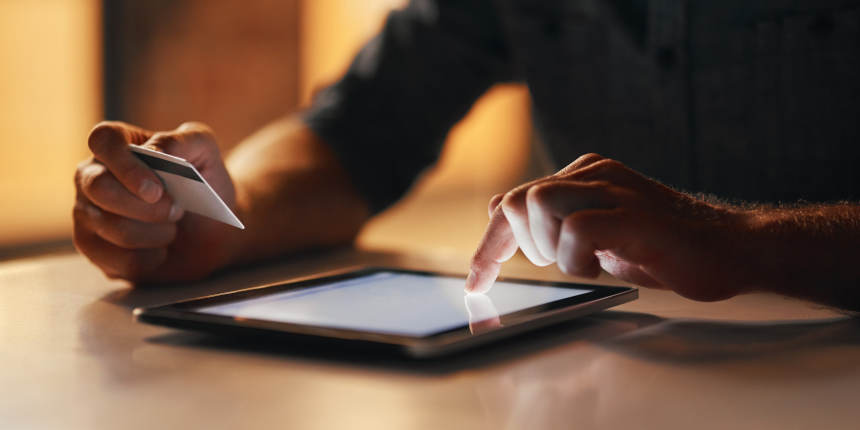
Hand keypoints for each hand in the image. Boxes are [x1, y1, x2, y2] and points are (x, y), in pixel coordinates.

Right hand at [73, 121, 240, 281]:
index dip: (127, 165)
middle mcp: (92, 175)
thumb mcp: (207, 152)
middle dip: (145, 206)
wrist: (212, 228)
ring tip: (172, 228)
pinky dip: (149, 258)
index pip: (103, 140)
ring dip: (155, 233)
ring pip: (111, 227)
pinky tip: (161, 251)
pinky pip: (115, 259)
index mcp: (117, 144)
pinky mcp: (93, 248)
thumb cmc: (204, 183)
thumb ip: (186, 140)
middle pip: (98, 187)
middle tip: (177, 211)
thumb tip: (154, 150)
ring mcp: (86, 212)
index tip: (156, 190)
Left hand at [465, 154, 754, 301]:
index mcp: (585, 175)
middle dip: (516, 246)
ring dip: (548, 246)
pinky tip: (601, 266)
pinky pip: (577, 229)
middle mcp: (595, 173)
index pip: (516, 199)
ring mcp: (615, 190)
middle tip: (553, 265)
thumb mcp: (598, 236)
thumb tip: (500, 208)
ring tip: (580, 262)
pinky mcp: (633, 215)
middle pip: (518, 198)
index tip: (477, 279)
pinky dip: (576, 259)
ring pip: (539, 203)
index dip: (490, 242)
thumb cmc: (665, 247)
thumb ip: (554, 222)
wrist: (733, 249)